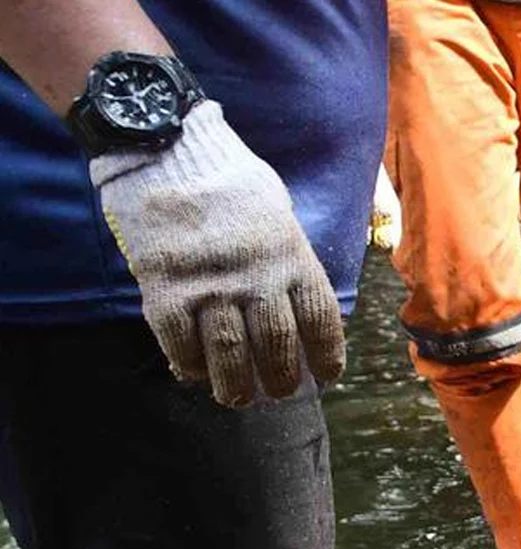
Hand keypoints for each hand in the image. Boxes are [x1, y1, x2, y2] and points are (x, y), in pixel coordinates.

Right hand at [91, 102, 342, 406]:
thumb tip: (296, 301)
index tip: (327, 375)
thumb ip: (288, 257)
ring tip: (237, 399)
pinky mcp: (165, 290)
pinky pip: (181, 345)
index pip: (321, 321)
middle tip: (278, 393)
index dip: (327, 355)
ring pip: (231, 357)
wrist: (164, 149)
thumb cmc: (226, 179)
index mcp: (292, 257)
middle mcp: (257, 278)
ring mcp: (210, 286)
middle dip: (282, 380)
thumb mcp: (278, 212)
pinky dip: (190, 366)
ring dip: (236, 387)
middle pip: (279, 348)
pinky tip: (194, 373)